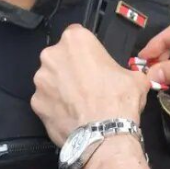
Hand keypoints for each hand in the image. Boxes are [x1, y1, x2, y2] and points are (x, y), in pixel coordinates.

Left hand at [32, 26, 150, 145]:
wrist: (104, 133)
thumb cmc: (119, 99)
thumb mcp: (135, 77)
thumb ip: (124, 70)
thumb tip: (128, 77)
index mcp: (76, 40)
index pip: (77, 35)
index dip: (86, 49)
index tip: (93, 62)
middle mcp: (52, 55)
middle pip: (60, 57)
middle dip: (70, 68)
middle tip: (87, 84)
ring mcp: (41, 80)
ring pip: (50, 79)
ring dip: (60, 87)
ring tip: (78, 103)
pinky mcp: (35, 103)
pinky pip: (45, 101)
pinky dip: (54, 107)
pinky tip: (70, 116)